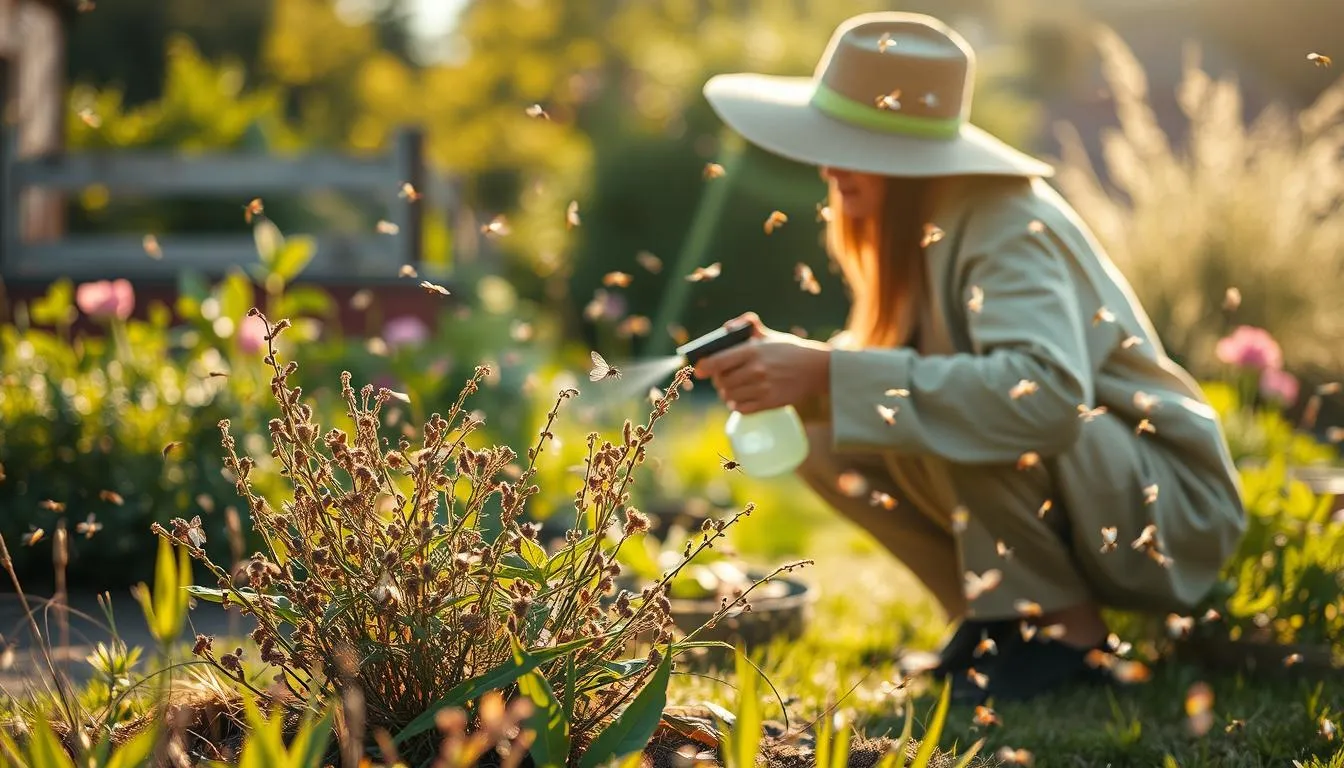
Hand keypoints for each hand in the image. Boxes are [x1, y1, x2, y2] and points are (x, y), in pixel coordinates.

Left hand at [692, 312, 830, 414]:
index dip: (704, 367)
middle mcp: (756, 370)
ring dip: (727, 394)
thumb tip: (727, 327)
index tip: (698, 370)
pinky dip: (737, 405)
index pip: (718, 361)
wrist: (817, 369)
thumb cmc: (790, 350)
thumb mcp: (770, 335)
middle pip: (722, 382)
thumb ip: (748, 325)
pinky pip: (742, 408)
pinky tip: (740, 399)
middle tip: (721, 379)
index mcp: (753, 350)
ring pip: (730, 396)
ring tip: (731, 389)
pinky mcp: (770, 402)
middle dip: (718, 381)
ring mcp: (763, 387)